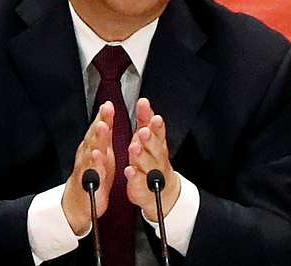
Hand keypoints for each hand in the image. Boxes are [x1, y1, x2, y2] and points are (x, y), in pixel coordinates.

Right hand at [61, 101, 115, 234]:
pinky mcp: (87, 181)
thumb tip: (107, 111)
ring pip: (91, 149)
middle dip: (101, 121)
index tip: (109, 103)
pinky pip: (91, 171)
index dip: (104, 115)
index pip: (99, 127)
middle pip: (94, 134)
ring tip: (102, 127)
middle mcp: (88, 153)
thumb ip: (104, 133)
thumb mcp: (102, 151)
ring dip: (97, 138)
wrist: (79, 201)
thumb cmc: (93, 174)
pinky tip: (98, 156)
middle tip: (106, 109)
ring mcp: (86, 166)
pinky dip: (95, 163)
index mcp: (94, 145)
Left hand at [124, 98, 179, 221]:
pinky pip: (139, 180)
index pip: (158, 131)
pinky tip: (129, 170)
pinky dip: (134, 175)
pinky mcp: (142, 185)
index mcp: (156, 142)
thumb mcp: (149, 137)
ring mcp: (150, 171)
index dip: (156, 124)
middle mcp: (156, 156)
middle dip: (149, 138)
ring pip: (146, 163)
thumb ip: (145, 120)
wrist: (162, 190)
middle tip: (143, 131)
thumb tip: (143, 101)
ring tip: (134, 147)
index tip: (154, 117)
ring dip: (140, 155)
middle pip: (154, 146)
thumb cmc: (151, 158)